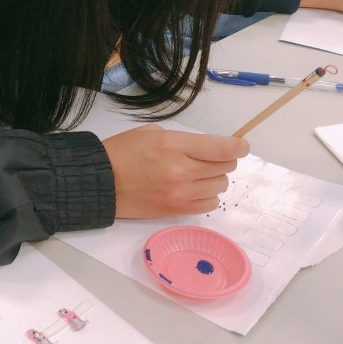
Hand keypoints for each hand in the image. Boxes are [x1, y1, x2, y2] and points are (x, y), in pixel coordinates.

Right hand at [103, 125, 247, 218]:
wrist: (101, 182)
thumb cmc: (123, 152)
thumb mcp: (152, 132)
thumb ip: (184, 140)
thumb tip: (209, 148)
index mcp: (174, 146)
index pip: (222, 149)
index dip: (238, 146)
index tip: (241, 145)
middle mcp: (181, 172)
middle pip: (225, 167)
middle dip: (224, 160)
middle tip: (211, 157)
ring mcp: (180, 194)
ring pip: (220, 186)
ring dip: (215, 178)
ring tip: (199, 174)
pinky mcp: (176, 211)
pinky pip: (209, 205)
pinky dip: (208, 196)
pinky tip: (196, 190)